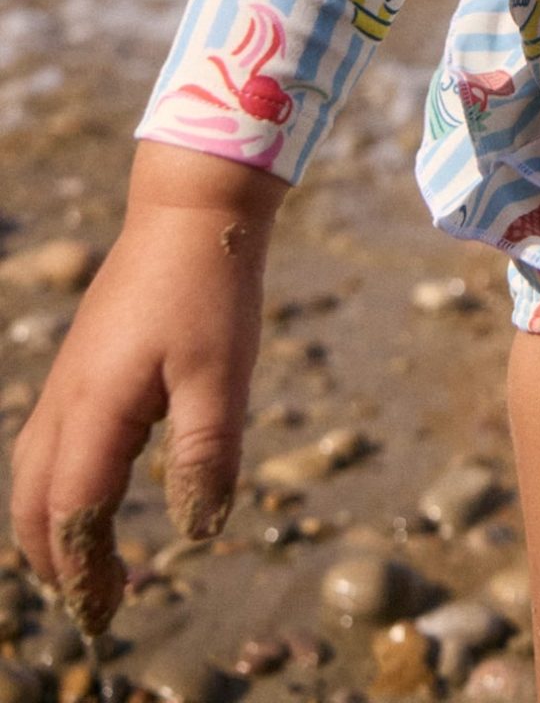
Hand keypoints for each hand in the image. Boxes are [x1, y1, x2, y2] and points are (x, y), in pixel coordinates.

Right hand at [9, 143, 283, 633]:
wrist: (191, 207)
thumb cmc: (211, 287)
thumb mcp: (223, 374)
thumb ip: (208, 454)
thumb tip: (199, 531)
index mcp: (96, 410)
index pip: (72, 515)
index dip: (85, 571)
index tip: (108, 614)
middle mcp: (67, 401)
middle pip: (34, 505)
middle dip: (54, 563)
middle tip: (95, 607)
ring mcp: (67, 380)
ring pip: (32, 474)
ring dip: (48, 527)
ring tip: (84, 566)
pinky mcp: (81, 365)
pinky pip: (47, 444)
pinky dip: (54, 487)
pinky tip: (88, 494)